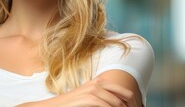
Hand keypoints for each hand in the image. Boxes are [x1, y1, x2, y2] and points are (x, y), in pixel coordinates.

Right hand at [18, 77, 133, 106]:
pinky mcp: (90, 98)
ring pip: (118, 103)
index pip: (126, 92)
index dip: (134, 104)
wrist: (53, 106)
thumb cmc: (72, 104)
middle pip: (127, 96)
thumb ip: (103, 98)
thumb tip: (120, 105)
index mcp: (100, 82)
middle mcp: (99, 83)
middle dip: (131, 106)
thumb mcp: (88, 98)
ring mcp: (94, 90)